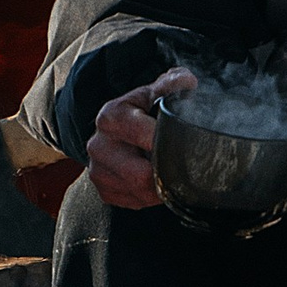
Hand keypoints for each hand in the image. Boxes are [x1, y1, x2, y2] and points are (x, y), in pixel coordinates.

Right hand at [87, 69, 192, 209]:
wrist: (113, 130)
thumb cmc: (139, 112)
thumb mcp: (153, 92)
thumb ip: (172, 84)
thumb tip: (188, 83)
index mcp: (111, 117)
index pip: (148, 138)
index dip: (172, 144)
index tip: (187, 146)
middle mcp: (98, 145)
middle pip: (142, 176)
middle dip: (166, 173)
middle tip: (181, 165)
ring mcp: (98, 171)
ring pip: (141, 193)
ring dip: (160, 186)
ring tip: (167, 170)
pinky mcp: (103, 191)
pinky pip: (136, 202)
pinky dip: (150, 195)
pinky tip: (153, 179)